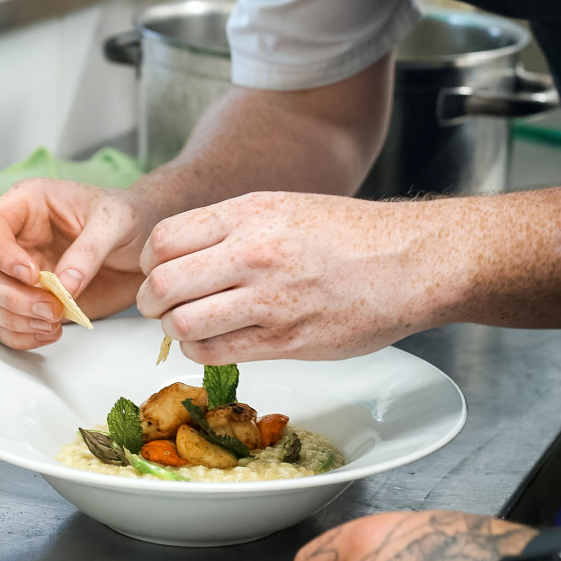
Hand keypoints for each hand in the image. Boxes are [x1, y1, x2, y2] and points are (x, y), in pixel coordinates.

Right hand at [0, 178, 152, 349]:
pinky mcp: (27, 299)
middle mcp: (15, 237)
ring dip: (12, 318)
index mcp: (28, 204)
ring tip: (53, 321)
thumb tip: (64, 284)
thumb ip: (89, 250)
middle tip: (49, 307)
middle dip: (10, 296)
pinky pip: (0, 322)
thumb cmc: (128, 218)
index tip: (33, 275)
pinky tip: (50, 331)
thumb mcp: (116, 222)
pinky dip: (18, 335)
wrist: (146, 247)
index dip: (2, 254)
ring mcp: (17, 271)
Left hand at [136, 190, 444, 362]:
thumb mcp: (284, 207)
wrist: (410, 261)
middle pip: (163, 285)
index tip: (159, 270)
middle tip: (162, 305)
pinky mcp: (286, 340)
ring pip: (183, 324)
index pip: (162, 240)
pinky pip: (217, 354)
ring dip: (176, 330)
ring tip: (191, 325)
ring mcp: (269, 299)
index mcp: (249, 213)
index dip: (149, 262)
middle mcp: (253, 253)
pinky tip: (218, 341)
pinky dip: (204, 352)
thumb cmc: (350, 234)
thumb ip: (232, 227)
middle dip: (152, 301)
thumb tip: (182, 252)